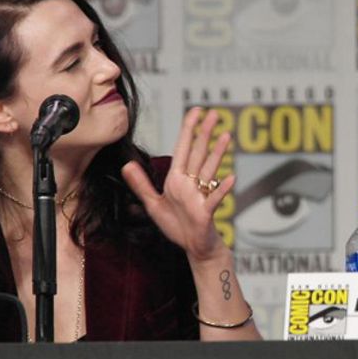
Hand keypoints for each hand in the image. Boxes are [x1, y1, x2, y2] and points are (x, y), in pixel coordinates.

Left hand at [121, 107, 235, 262]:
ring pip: (210, 170)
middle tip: (215, 114)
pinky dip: (222, 189)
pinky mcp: (206, 212)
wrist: (193, 247)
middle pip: (199, 153)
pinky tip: (231, 178)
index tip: (196, 111)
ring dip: (217, 153)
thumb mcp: (153, 205)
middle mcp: (190, 183)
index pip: (183, 148)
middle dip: (205, 133)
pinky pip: (214, 198)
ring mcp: (200, 195)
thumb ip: (141, 185)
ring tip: (226, 135)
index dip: (189, 129)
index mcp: (177, 179)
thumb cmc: (177, 226)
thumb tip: (127, 164)